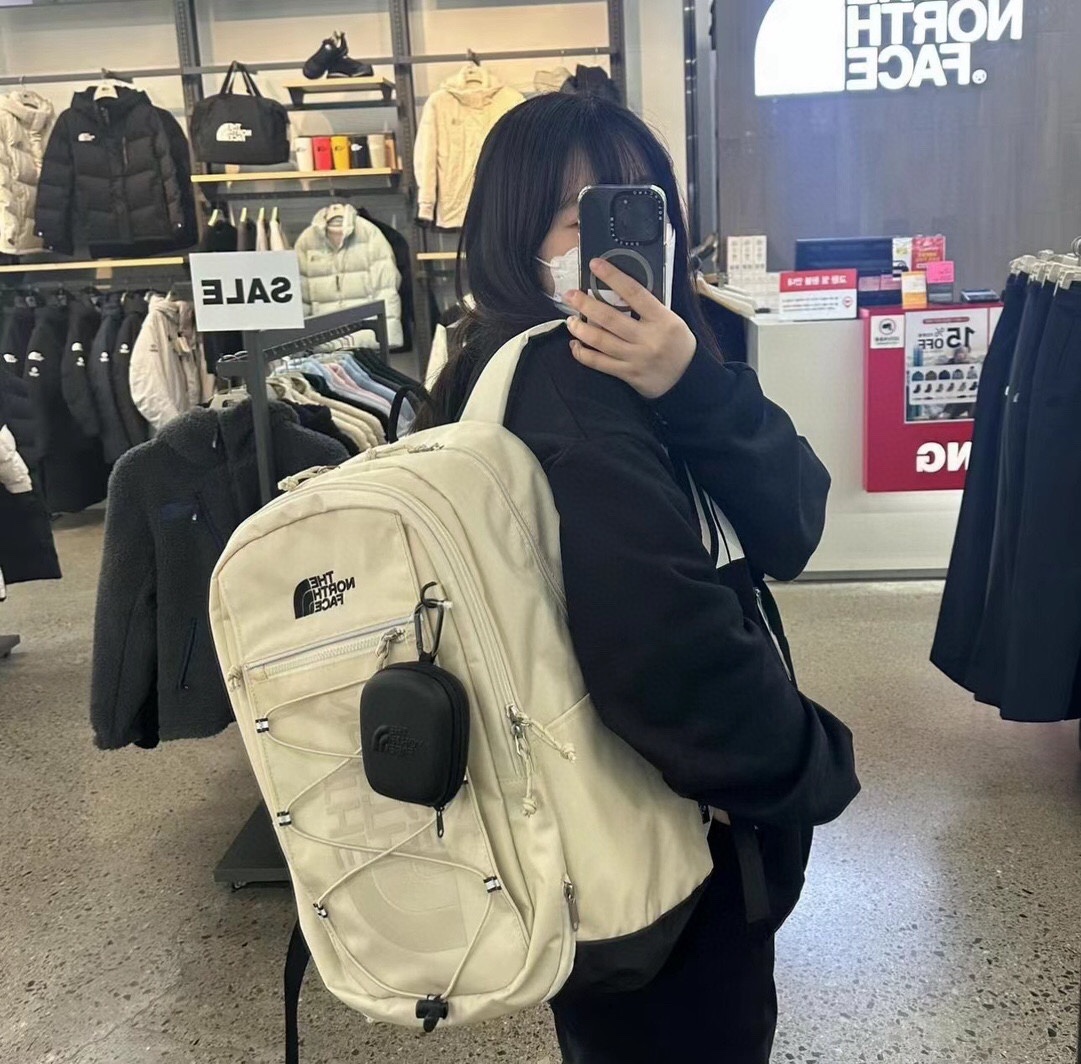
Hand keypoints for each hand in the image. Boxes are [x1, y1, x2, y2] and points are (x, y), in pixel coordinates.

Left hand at [563, 258, 696, 399]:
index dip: (613, 276)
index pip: (634, 292)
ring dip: (581, 329)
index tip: (595, 265)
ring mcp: (636, 358)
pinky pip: (600, 363)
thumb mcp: (671, 320)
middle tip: (570, 295)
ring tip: (570, 320)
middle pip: (610, 318)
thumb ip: (649, 308)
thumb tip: (617, 290)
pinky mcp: (628, 374)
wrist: (689, 379)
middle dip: (585, 304)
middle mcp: (648, 338)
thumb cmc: (678, 344)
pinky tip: (575, 345)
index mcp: (662, 319)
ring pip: (601, 341)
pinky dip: (583, 354)